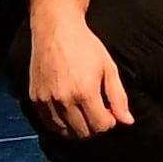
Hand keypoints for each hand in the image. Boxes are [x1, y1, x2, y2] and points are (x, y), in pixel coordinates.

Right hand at [30, 13, 136, 140]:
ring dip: (78, 128)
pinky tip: (69, 111)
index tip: (109, 110)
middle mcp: (64, 100)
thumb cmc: (85, 46)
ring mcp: (47, 100)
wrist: (55, 28)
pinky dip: (61, 124)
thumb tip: (127, 121)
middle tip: (98, 112)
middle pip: (84, 133)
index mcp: (85, 92)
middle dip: (95, 127)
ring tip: (84, 111)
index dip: (109, 122)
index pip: (100, 127)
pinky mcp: (35, 98)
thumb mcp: (108, 68)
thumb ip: (118, 97)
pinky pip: (49, 124)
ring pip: (65, 132)